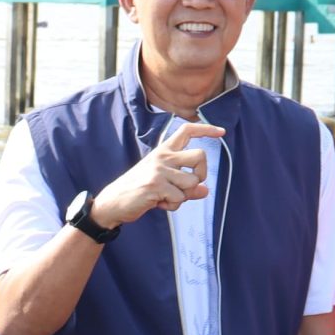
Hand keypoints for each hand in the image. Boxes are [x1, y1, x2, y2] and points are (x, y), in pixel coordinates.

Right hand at [90, 127, 215, 226]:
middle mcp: (163, 156)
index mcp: (163, 151)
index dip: (206, 129)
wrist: (113, 202)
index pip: (187, 131)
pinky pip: (179, 198)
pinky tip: (158, 203)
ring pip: (192, 182)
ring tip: (167, 197)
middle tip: (191, 185)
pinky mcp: (155, 185)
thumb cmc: (139, 191)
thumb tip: (205, 190)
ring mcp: (159, 170)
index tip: (222, 132)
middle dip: (201, 173)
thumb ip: (185, 186)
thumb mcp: (164, 184)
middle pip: (200, 155)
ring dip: (184, 196)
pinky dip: (172, 205)